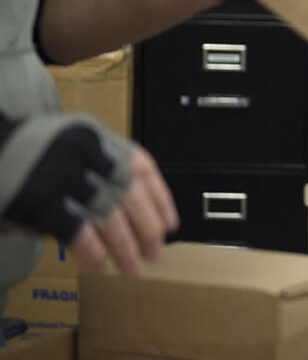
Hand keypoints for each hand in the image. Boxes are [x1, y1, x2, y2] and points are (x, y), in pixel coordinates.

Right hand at [0, 114, 177, 277]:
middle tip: (155, 253)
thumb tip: (142, 211)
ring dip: (125, 247)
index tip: (170, 225)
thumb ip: (106, 166)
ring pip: (109, 217)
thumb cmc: (36, 152)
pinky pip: (76, 231)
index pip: (143, 169)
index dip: (161, 199)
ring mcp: (64, 178)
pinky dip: (91, 250)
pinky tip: (98, 265)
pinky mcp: (41, 202)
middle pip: (130, 197)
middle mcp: (88, 155)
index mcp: (100, 138)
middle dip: (147, 228)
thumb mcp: (77, 144)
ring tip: (133, 268)